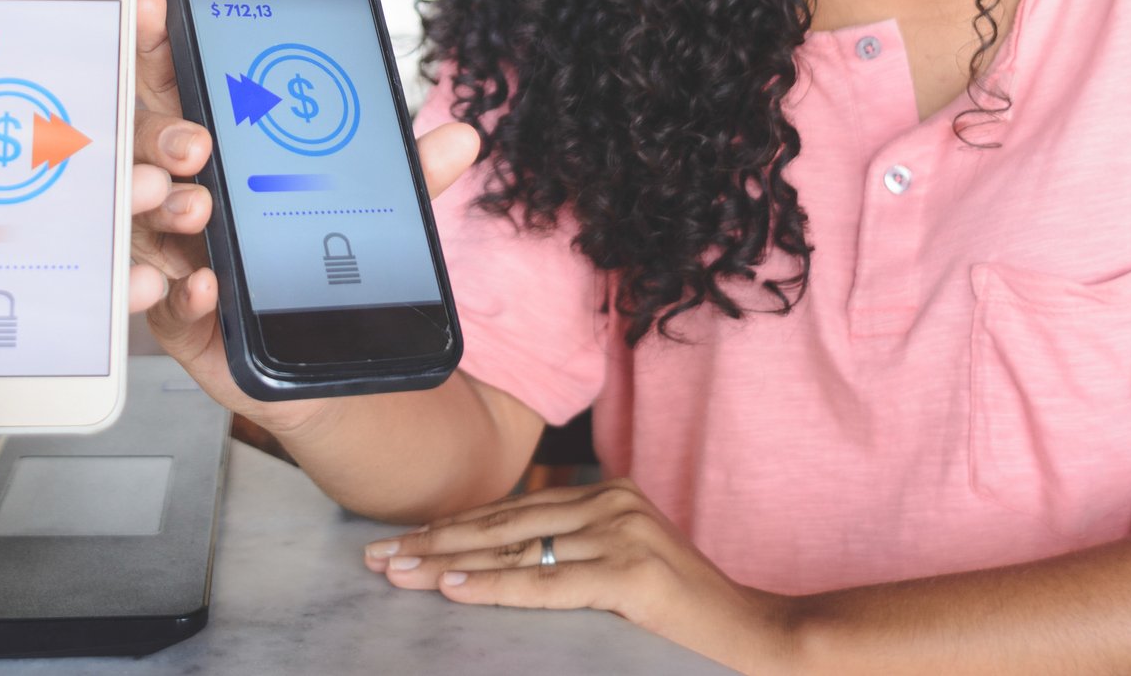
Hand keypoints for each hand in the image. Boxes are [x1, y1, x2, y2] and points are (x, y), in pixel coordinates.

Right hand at [129, 0, 479, 434]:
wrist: (325, 353)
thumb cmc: (321, 258)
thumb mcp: (369, 206)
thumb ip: (406, 172)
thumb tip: (464, 135)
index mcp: (216, 140)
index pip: (172, 77)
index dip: (157, 39)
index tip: (159, 7)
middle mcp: (180, 188)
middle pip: (142, 145)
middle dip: (160, 136)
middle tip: (196, 145)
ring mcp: (169, 249)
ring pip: (138, 220)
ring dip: (161, 209)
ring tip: (196, 208)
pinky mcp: (171, 313)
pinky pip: (159, 298)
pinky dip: (180, 289)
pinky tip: (206, 283)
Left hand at [362, 477, 800, 674]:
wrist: (755, 638)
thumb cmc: (682, 616)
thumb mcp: (619, 570)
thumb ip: (567, 557)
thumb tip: (482, 565)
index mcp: (606, 493)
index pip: (510, 511)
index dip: (450, 527)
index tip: (397, 542)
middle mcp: (611, 502)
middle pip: (502, 523)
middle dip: (432, 542)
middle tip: (375, 556)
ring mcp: (622, 533)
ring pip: (514, 550)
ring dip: (446, 563)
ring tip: (395, 572)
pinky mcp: (630, 573)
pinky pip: (545, 584)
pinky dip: (493, 587)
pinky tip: (451, 589)